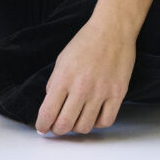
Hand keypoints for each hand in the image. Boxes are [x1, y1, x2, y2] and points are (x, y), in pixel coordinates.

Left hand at [35, 19, 136, 135]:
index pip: (48, 113)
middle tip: (57, 127)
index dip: (42, 125)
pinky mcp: (117, 93)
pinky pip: (106, 121)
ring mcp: (101, 92)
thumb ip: (55, 83)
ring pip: (85, 127)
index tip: (42, 128)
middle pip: (65, 125)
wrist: (112, 29)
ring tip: (76, 119)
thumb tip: (51, 105)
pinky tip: (93, 115)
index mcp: (64, 78)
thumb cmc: (86, 42)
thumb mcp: (62, 59)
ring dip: (77, 127)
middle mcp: (81, 88)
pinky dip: (97, 123)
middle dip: (57, 130)